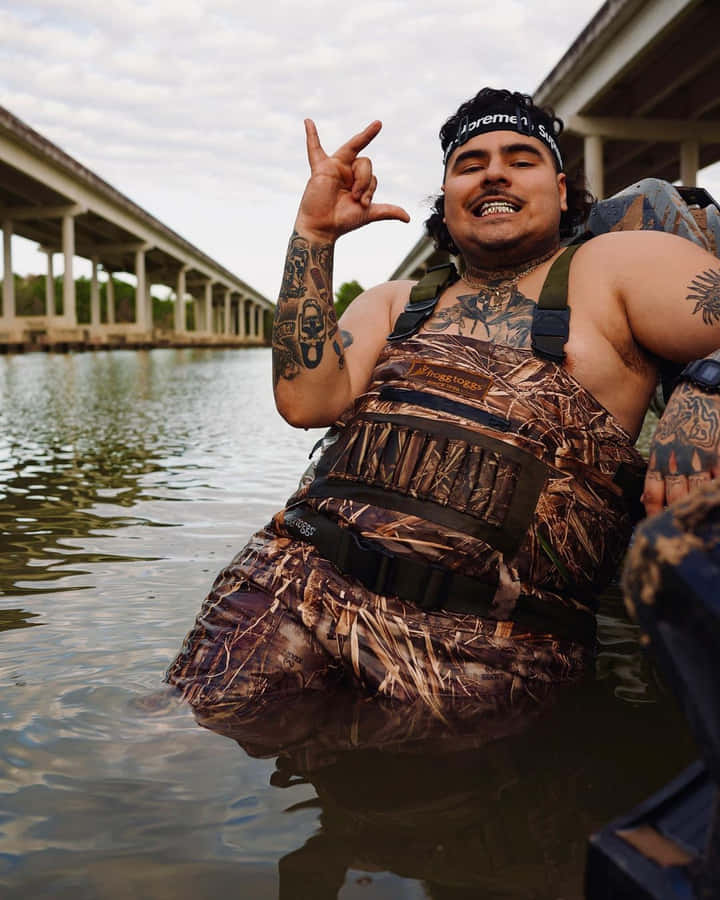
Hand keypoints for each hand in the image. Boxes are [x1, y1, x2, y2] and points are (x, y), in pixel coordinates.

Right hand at [295, 119, 409, 242]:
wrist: (324, 228)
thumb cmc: (343, 221)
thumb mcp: (369, 213)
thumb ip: (388, 210)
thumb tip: (408, 218)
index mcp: (357, 180)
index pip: (372, 176)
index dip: (370, 189)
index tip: (362, 204)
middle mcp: (346, 171)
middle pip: (366, 163)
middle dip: (366, 182)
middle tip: (358, 199)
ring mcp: (334, 167)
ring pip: (354, 154)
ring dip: (359, 179)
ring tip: (351, 195)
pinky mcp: (321, 169)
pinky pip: (315, 148)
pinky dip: (311, 135)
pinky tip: (308, 121)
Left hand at [642, 381, 719, 515]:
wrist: (699, 393)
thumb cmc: (678, 422)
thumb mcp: (660, 444)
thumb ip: (656, 473)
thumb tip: (646, 502)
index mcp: (659, 458)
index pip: (652, 493)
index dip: (654, 513)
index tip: (654, 528)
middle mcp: (678, 461)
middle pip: (676, 498)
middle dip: (676, 517)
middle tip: (678, 534)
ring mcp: (701, 458)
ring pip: (698, 493)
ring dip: (697, 509)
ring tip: (698, 525)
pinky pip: (717, 481)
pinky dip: (715, 492)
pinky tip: (712, 503)